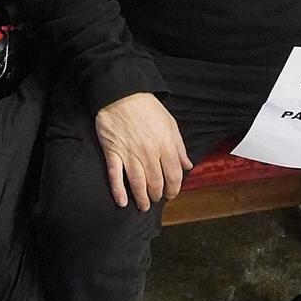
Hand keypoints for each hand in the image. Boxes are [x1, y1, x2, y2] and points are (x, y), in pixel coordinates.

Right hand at [95, 92, 191, 210]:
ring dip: (141, 198)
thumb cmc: (148, 107)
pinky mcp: (113, 152)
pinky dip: (119, 191)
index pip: (173, 175)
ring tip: (143, 206)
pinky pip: (116, 176)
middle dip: (157, 194)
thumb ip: (179, 146)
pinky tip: (122, 202)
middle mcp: (149, 153)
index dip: (174, 188)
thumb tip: (187, 165)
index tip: (171, 194)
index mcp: (165, 145)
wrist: (122, 94)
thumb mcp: (170, 123)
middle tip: (155, 199)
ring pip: (138, 182)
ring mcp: (130, 154)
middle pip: (156, 182)